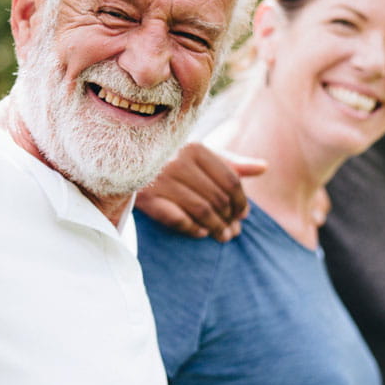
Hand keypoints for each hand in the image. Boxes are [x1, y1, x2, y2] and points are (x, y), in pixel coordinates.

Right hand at [135, 143, 266, 241]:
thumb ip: (229, 163)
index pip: (230, 181)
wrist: (120, 164)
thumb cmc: (167, 160)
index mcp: (194, 148)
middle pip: (218, 198)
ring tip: (223, 237)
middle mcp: (178, 161)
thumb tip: (264, 167)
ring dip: (216, 228)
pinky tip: (201, 233)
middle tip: (234, 231)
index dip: (241, 201)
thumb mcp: (197, 156)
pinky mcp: (146, 197)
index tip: (243, 215)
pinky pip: (178, 219)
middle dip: (230, 219)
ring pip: (202, 211)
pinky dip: (193, 229)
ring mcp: (161, 179)